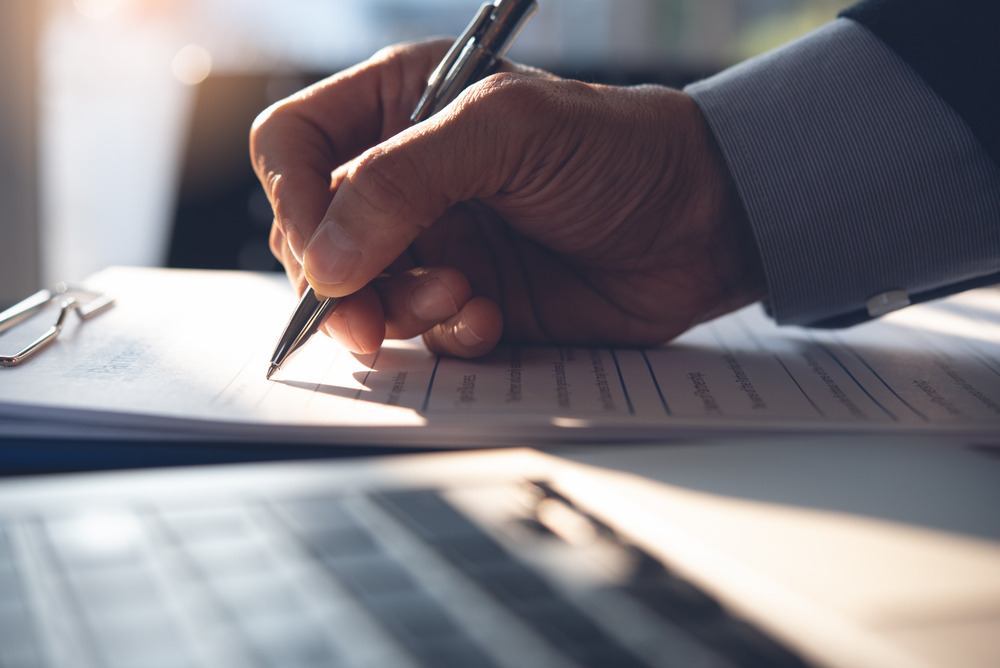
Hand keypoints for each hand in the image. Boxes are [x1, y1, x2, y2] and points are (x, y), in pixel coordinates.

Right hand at [250, 39, 765, 356]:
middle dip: (342, 278)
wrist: (699, 223)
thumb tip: (325, 259)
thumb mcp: (506, 131)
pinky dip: (447, 336)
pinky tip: (491, 318)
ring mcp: (432, 244)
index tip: (324, 250)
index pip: (293, 147)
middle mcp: (405, 179)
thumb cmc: (617, 148)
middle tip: (375, 307)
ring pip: (358, 296)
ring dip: (399, 309)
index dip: (292, 197)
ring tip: (463, 295)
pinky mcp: (465, 300)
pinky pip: (419, 335)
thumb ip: (403, 180)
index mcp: (399, 108)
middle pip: (313, 235)